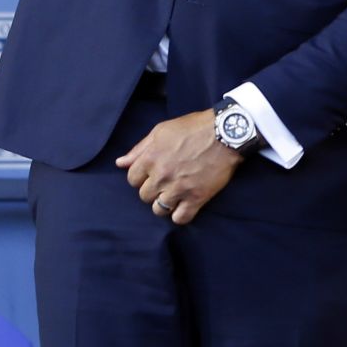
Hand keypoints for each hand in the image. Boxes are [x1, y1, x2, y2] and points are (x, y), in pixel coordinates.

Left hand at [115, 110, 240, 225]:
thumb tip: (120, 163)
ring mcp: (179, 189)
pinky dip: (180, 215)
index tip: (152, 174)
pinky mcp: (196, 198)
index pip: (132, 179)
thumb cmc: (193, 128)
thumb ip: (139, 148)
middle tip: (166, 182)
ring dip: (164, 204)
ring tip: (174, 195)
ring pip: (159, 209)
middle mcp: (161, 176)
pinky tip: (185, 205)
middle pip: (144, 196)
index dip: (141, 177)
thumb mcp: (162, 131)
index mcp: (150, 158)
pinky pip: (180, 218)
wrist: (225, 134)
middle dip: (153, 190)